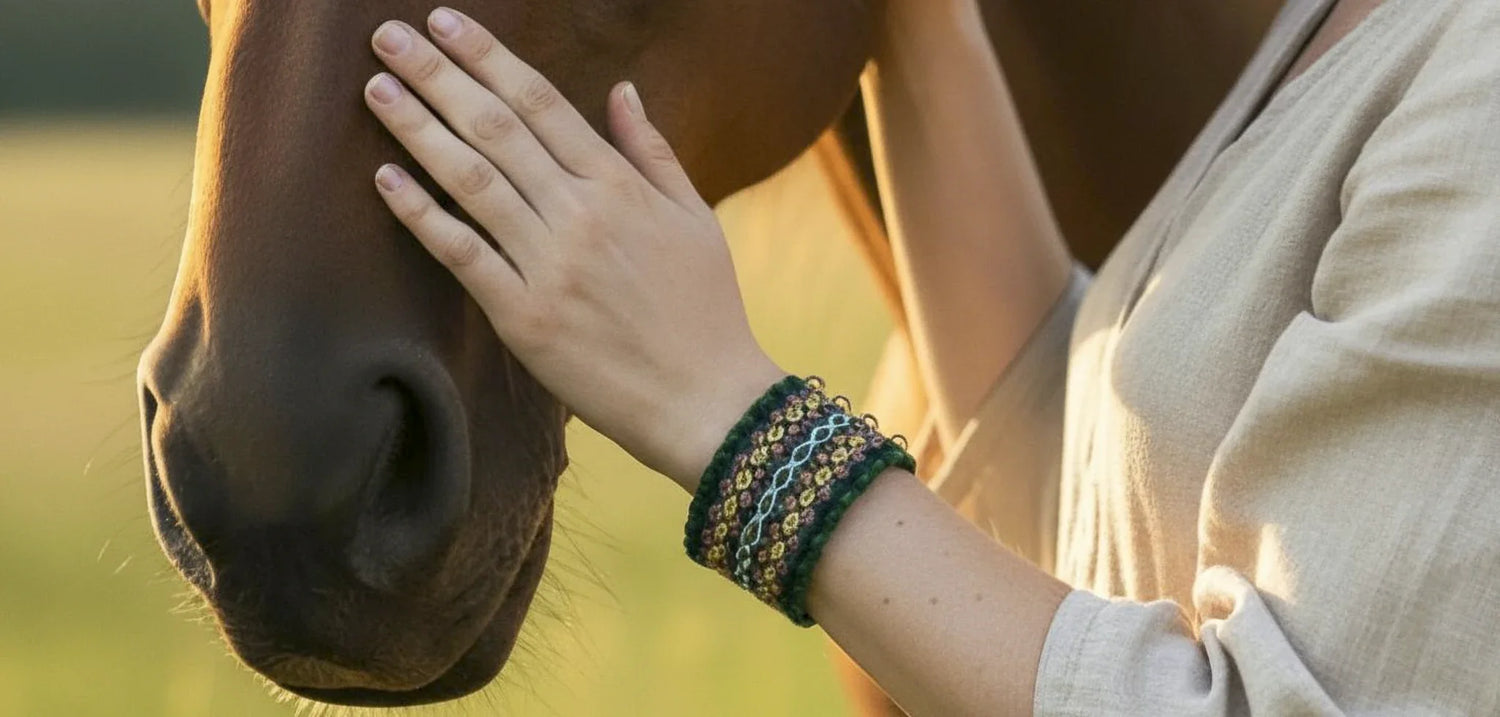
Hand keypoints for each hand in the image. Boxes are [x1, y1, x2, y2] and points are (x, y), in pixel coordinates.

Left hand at [363, 7, 784, 490]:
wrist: (707, 399)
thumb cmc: (706, 310)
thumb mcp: (695, 219)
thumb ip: (652, 151)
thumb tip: (621, 90)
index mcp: (619, 185)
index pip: (540, 102)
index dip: (487, 58)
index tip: (446, 24)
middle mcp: (579, 214)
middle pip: (494, 128)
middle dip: (437, 75)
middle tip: (387, 36)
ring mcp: (548, 265)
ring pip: (470, 180)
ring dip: (418, 129)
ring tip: (377, 88)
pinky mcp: (523, 317)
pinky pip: (462, 254)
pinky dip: (421, 214)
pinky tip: (386, 178)